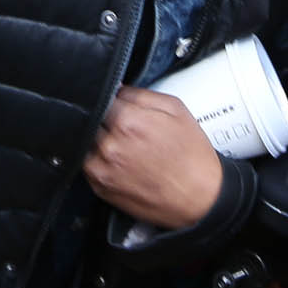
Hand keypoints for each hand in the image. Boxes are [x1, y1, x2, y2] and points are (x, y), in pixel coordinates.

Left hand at [83, 88, 223, 230]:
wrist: (200, 197)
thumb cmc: (192, 155)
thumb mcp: (175, 110)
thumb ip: (140, 94)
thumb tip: (117, 89)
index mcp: (128, 121)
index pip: (101, 98)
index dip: (112, 101)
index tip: (118, 106)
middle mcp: (110, 145)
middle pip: (91, 120)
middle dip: (104, 120)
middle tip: (124, 128)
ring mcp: (102, 169)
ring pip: (86, 142)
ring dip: (98, 140)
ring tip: (123, 146)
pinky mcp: (100, 188)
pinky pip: (87, 165)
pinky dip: (97, 159)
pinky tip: (119, 162)